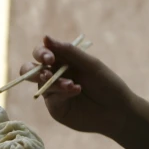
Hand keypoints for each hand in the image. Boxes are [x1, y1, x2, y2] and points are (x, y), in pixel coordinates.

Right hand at [20, 35, 134, 138]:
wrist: (118, 111)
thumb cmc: (107, 84)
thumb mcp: (90, 64)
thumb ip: (68, 52)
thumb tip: (45, 37)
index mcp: (62, 60)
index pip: (42, 52)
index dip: (41, 53)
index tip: (49, 58)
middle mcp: (54, 75)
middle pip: (30, 68)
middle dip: (33, 69)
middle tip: (47, 73)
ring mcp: (53, 92)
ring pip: (39, 83)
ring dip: (53, 82)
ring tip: (72, 85)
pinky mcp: (55, 107)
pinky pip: (51, 97)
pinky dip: (62, 92)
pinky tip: (76, 91)